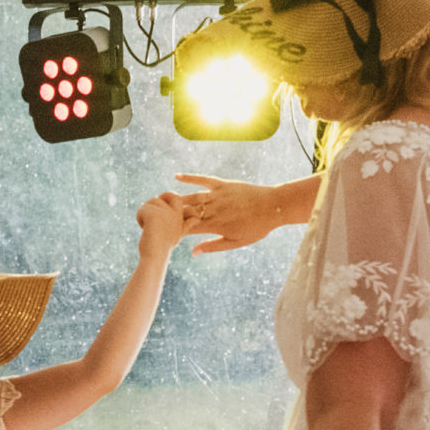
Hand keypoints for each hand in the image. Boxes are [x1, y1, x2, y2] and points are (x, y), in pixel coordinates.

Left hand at [135, 194, 187, 260]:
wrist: (155, 257)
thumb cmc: (163, 248)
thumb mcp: (178, 235)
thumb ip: (187, 225)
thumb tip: (196, 218)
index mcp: (181, 217)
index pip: (176, 197)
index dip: (168, 197)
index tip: (161, 206)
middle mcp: (176, 213)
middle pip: (162, 196)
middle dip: (155, 201)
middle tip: (150, 212)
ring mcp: (165, 212)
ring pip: (150, 202)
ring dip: (145, 213)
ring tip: (149, 228)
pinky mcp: (154, 213)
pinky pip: (142, 209)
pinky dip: (139, 218)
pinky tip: (144, 228)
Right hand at [171, 173, 293, 254]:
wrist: (274, 206)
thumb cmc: (257, 227)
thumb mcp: (236, 242)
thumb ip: (213, 246)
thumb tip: (193, 252)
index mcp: (215, 225)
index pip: (188, 227)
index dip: (174, 230)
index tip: (162, 232)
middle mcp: (213, 209)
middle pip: (186, 211)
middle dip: (170, 214)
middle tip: (155, 215)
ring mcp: (217, 195)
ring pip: (191, 197)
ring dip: (175, 199)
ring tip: (161, 200)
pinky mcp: (222, 184)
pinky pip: (203, 179)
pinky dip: (189, 177)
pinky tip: (176, 176)